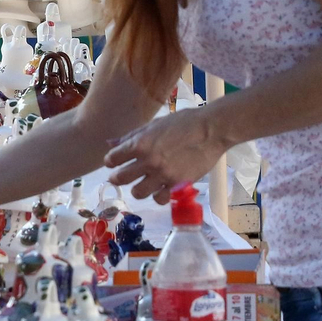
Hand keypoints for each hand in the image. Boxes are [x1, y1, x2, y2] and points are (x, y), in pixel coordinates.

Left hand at [104, 108, 230, 204]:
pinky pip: (160, 198)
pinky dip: (158, 196)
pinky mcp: (177, 184)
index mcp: (140, 143)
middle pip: (120, 178)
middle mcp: (148, 160)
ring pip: (138, 193)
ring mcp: (163, 174)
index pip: (112, 158)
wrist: (211, 129)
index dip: (111, 161)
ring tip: (142, 184)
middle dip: (117, 178)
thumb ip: (131, 136)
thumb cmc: (183, 122)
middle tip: (120, 177)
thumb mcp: (154, 124)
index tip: (114, 162)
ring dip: (137, 189)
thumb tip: (110, 143)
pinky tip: (160, 190)